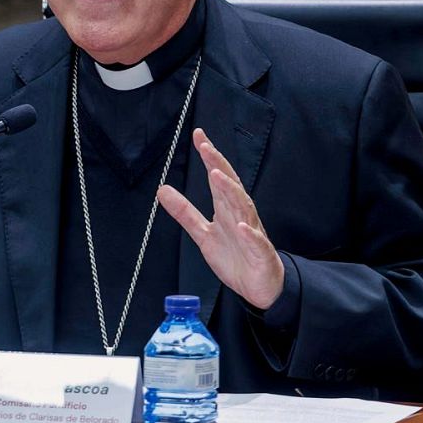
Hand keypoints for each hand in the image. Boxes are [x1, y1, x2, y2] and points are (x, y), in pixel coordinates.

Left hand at [157, 128, 284, 309]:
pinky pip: (256, 241)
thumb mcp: (203, 234)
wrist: (259, 286)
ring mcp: (252, 233)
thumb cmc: (235, 256)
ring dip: (231, 192)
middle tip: (205, 147)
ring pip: (243, 208)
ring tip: (217, 175)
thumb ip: (184, 212)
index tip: (199, 136)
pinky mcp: (260, 253)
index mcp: (227, 209)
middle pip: (230, 186)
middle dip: (219, 165)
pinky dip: (250, 233)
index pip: (218, 178)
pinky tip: (242, 226)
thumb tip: (162, 189)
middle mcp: (240, 215)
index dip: (209, 157)